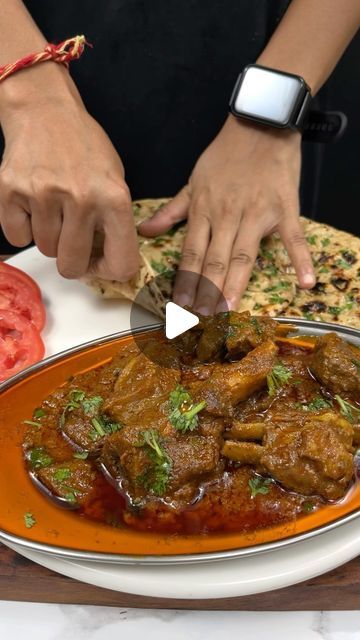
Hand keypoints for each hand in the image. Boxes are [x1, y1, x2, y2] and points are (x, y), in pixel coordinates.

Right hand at [0, 66, 138, 280]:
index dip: (108, 271)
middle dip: (71, 260)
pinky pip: (17, 237)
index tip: (99, 263)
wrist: (45, 110)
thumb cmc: (83, 146)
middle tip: (71, 241)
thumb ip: (114, 222)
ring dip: (49, 238)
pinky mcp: (11, 190)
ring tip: (54, 210)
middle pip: (72, 265)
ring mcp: (44, 194)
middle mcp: (81, 198)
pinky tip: (33, 206)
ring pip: (45, 250)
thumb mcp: (115, 180)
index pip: (120, 264)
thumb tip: (107, 261)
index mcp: (114, 198)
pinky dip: (24, 228)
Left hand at [139, 116, 315, 312]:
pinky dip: (300, 258)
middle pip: (214, 260)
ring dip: (235, 284)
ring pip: (243, 254)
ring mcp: (256, 213)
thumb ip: (171, 211)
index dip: (185, 281)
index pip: (192, 253)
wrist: (258, 123)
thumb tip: (145, 231)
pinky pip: (293, 236)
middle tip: (200, 319)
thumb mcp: (192, 181)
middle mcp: (227, 215)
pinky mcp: (285, 208)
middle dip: (206, 291)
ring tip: (229, 311)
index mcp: (204, 211)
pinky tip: (304, 283)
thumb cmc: (224, 155)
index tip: (179, 306)